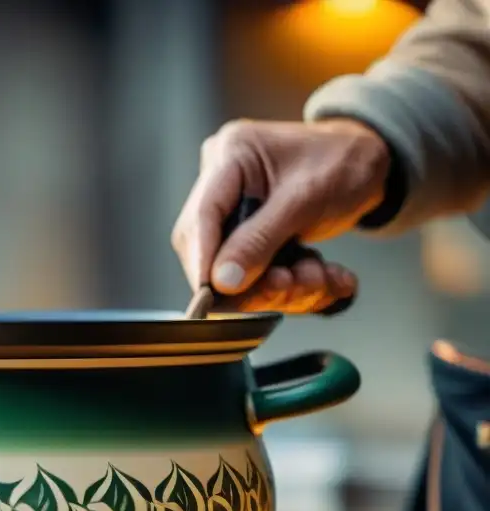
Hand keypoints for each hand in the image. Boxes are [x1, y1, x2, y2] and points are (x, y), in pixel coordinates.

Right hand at [171, 118, 391, 311]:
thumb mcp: (306, 199)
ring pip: (232, 268)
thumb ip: (261, 239)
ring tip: (321, 278)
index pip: (201, 217)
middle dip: (250, 280)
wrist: (370, 162)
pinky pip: (253, 271)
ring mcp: (232, 208)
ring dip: (277, 286)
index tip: (215, 296)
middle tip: (292, 285)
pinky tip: (325, 277)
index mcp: (231, 154)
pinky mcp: (245, 232)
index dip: (204, 261)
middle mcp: (222, 181)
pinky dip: (290, 285)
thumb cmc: (343, 162)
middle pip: (209, 248)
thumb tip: (222, 281)